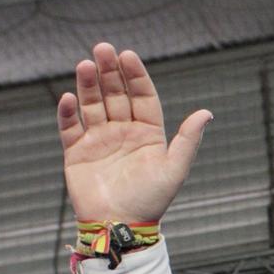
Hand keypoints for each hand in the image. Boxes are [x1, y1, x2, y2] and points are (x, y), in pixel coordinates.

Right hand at [56, 44, 210, 227]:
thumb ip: (188, 140)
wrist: (121, 225)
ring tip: (86, 65)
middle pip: (115, 94)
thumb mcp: (174, 169)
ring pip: (92, 105)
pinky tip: (69, 97)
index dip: (135, 76)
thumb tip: (206, 113)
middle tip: (103, 48)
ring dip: (88, 85)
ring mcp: (99, 140)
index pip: (142, 97)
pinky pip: (69, 127)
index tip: (129, 55)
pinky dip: (68, 112)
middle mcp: (123, 132)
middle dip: (110, 72)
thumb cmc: (151, 200)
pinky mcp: (76, 152)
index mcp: (148, 133)